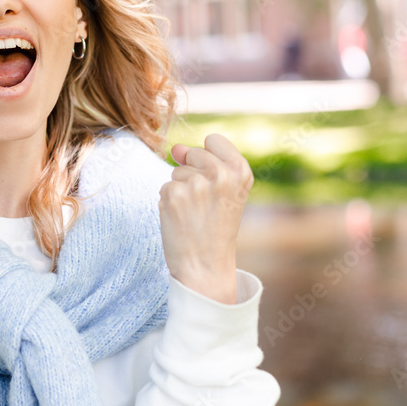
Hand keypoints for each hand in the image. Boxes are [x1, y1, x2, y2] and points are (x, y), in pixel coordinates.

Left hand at [159, 134, 253, 303]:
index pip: (213, 139)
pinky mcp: (173, 194)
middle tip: (204, 205)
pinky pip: (165, 187)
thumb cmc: (216, 228)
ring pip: (176, 171)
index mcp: (241, 171)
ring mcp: (196, 183)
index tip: (215, 181)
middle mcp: (221, 174)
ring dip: (180, 190)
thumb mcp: (224, 192)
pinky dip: (168, 202)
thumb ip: (205, 163)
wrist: (205, 266)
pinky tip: (181, 220)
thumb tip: (175, 148)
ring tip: (194, 214)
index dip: (208, 157)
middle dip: (193, 174)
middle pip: (192, 153)